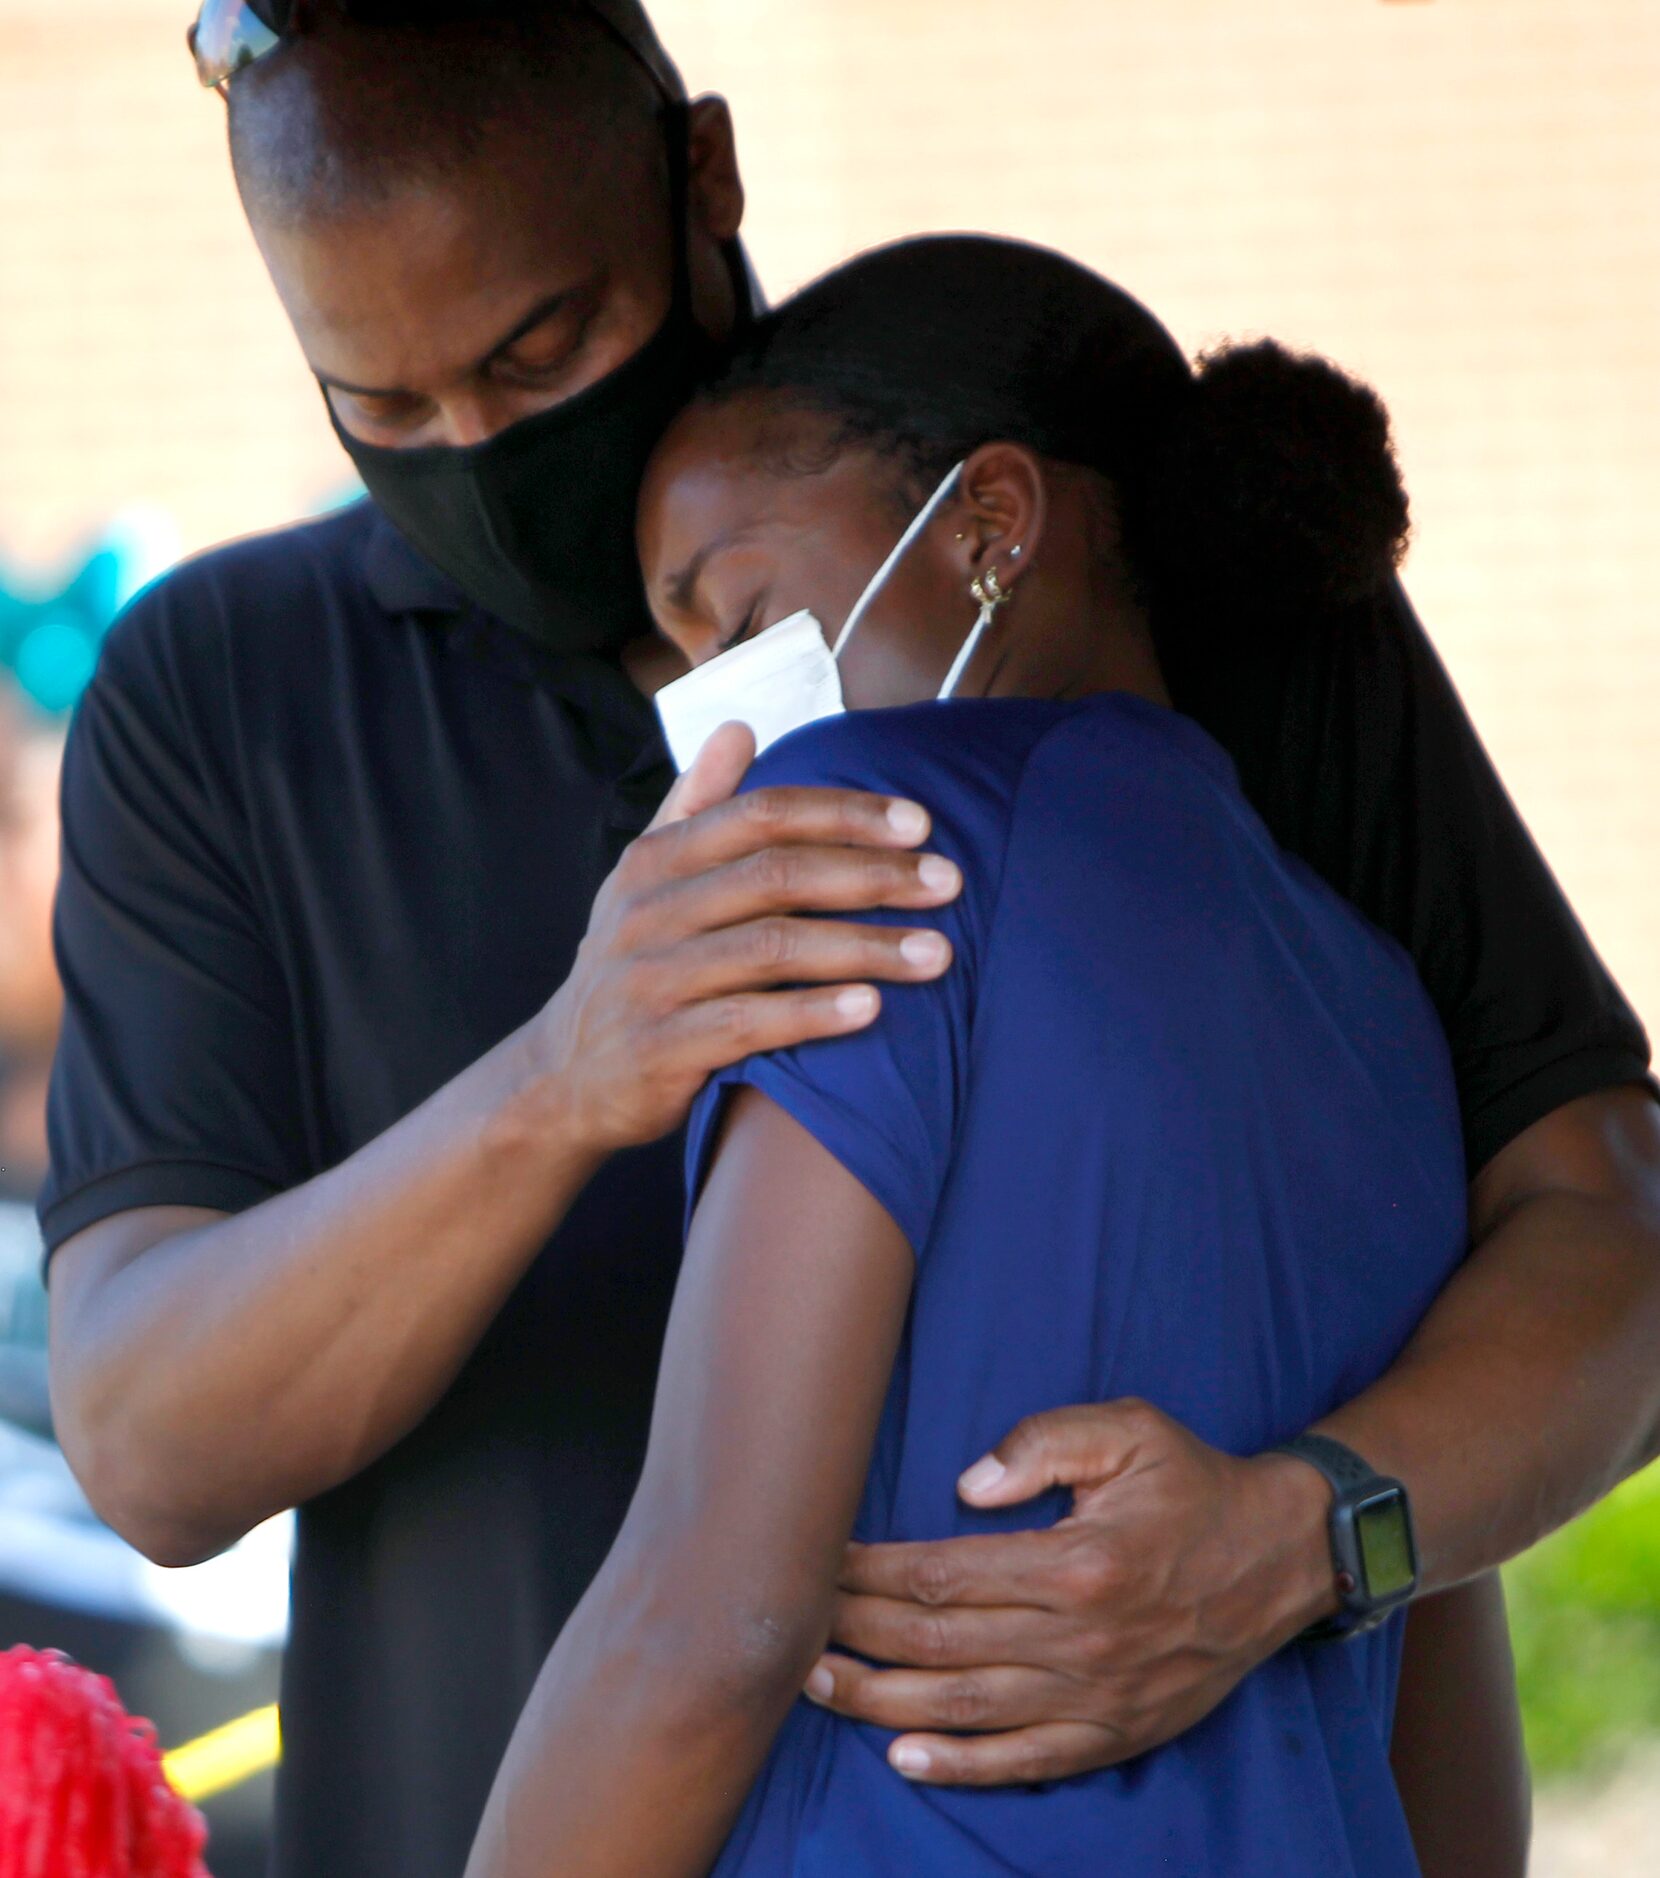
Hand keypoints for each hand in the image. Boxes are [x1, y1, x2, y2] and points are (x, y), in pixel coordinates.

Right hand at [534, 723, 962, 1153]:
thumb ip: (697, 806)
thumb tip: (738, 727)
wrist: (564, 1079)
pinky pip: (748, 1024)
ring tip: (936, 953)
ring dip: (864, 948)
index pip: (762, 815)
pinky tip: (873, 1009)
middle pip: (777, 876)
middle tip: (948, 882)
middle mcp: (648, 911)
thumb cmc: (634, 969)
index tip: (920, 823)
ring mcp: (649, 980)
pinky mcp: (658, 1048)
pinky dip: (814, 1014)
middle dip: (873, 876)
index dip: (845, 813)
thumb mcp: (648, 882)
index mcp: (656, 860)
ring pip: (772, 949)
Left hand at [810, 1400, 1335, 1785]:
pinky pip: (1025, 1760)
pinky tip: (902, 1757)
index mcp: (1077, 1563)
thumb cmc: (1191, 1483)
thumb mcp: (1127, 1430)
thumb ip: (1043, 1442)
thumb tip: (966, 1485)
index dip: (870, 1572)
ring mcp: (1098, 1696)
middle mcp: (1082, 1640)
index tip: (820, 1560)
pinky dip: (960, 1765)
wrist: (1280, 1556)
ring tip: (819, 1685)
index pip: (943, 1574)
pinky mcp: (1115, 1733)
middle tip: (792, 1626)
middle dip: (856, 1635)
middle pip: (939, 1643)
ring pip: (967, 1709)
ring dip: (882, 1702)